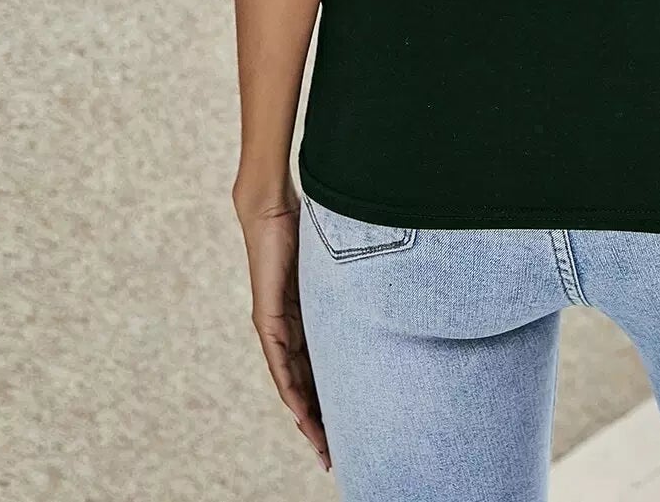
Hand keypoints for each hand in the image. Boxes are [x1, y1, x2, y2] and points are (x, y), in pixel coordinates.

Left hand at [234, 180, 330, 472]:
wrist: (272, 207)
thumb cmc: (309, 228)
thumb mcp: (338, 266)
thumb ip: (354, 283)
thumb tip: (392, 283)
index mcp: (305, 319)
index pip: (318, 369)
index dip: (330, 398)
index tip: (345, 427)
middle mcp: (287, 329)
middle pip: (304, 385)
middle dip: (319, 420)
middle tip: (334, 451)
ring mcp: (275, 325)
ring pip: (290, 381)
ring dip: (304, 414)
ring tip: (320, 442)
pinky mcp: (267, 317)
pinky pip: (278, 362)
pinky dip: (290, 387)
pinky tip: (299, 410)